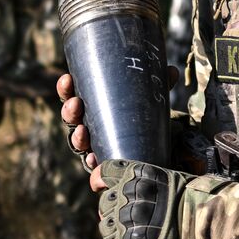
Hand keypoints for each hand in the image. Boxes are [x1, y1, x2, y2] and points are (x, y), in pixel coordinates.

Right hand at [58, 68, 182, 192]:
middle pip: (72, 119)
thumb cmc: (141, 120)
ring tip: (83, 132)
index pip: (73, 96)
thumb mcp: (147, 101)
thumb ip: (158, 87)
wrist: (152, 151)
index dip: (66, 89)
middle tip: (76, 104)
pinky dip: (93, 164)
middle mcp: (88, 127)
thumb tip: (171, 71)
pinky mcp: (103, 166)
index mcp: (93, 107)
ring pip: (78, 142)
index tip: (67, 79)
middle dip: (70, 111)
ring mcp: (93, 147)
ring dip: (78, 136)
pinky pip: (93, 167)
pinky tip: (94, 160)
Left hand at [97, 159, 190, 238]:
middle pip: (104, 202)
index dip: (99, 179)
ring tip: (130, 232)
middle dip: (111, 208)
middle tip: (127, 215)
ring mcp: (123, 222)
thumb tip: (126, 185)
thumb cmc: (189, 198)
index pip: (103, 173)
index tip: (99, 185)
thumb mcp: (165, 177)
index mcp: (132, 176)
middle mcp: (124, 197)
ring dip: (114, 229)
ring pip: (105, 226)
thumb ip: (141, 180)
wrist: (201, 223)